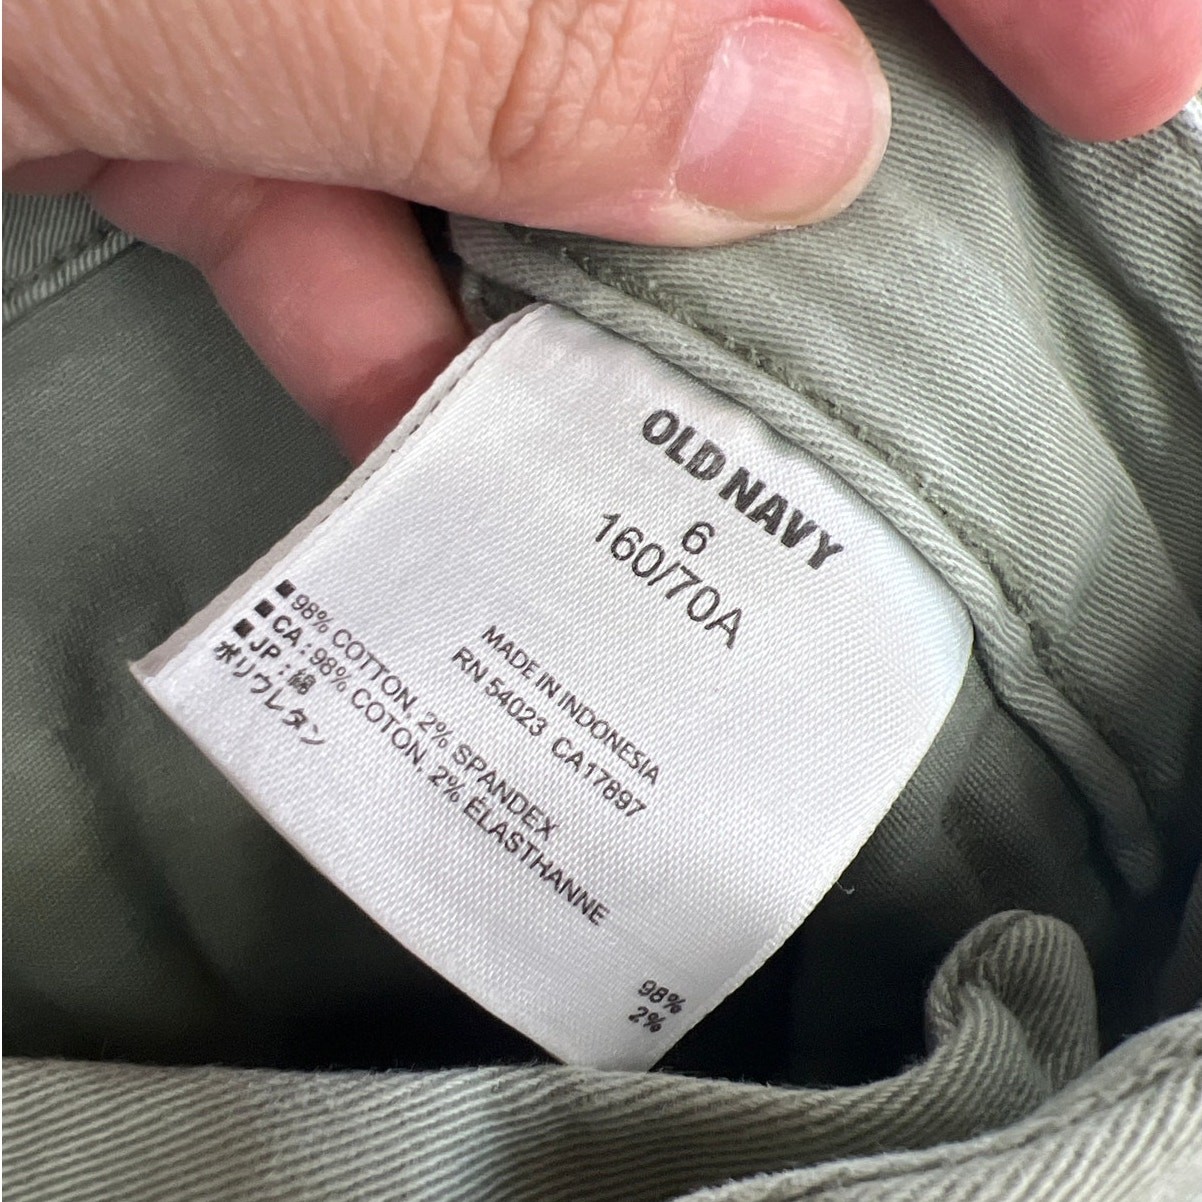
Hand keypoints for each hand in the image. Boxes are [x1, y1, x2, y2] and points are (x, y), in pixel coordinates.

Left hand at [6, 0, 1199, 459]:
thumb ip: (500, 16)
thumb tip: (789, 132)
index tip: (1140, 62)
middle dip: (820, 78)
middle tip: (990, 207)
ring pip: (500, 73)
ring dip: (598, 236)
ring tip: (699, 382)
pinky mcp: (136, 50)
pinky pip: (309, 173)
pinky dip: (371, 299)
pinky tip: (426, 413)